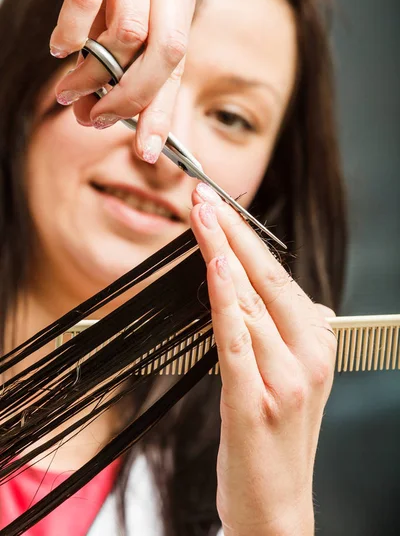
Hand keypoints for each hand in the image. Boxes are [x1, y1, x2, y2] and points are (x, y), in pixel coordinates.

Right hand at [48, 0, 197, 161]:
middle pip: (166, 53)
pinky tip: (59, 45)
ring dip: (95, 74)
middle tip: (97, 118)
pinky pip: (84, 2)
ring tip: (71, 86)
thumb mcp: (124, 8)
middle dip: (131, 98)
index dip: (162, 112)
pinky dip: (69, 35)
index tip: (147, 151)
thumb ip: (120, 56)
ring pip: (128, 33)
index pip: (179, 65)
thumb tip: (100, 111)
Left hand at [190, 183, 336, 535]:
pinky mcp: (255, 402)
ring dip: (223, 256)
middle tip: (205, 197)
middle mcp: (307, 355)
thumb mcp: (293, 380)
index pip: (278, 277)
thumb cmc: (276, 442)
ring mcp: (284, 379)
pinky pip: (238, 342)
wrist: (276, 507)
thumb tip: (288, 301)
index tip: (220, 208)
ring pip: (251, 303)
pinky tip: (215, 272)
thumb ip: (288, 336)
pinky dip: (226, 303)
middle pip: (266, 280)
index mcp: (316, 344)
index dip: (246, 238)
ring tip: (201, 220)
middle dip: (232, 232)